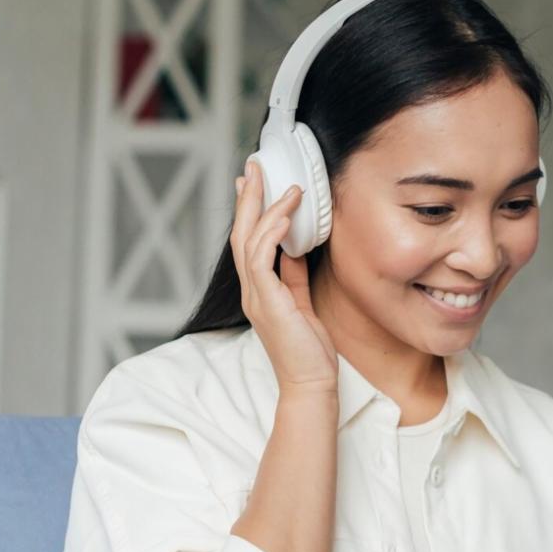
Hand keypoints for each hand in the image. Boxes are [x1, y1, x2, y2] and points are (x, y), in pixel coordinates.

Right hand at [232, 159, 338, 394]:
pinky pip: (262, 259)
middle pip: (241, 234)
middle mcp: (252, 291)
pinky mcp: (267, 302)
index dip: (249, 211)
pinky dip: (272, 233)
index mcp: (259, 291)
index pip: (248, 242)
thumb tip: (295, 248)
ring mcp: (256, 297)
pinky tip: (286, 215)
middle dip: (248, 198)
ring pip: (250, 241)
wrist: (311, 385)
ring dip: (264, 208)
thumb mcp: (302, 304)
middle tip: (255, 166)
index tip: (254, 183)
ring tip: (282, 184)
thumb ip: (294, 276)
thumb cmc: (310, 352)